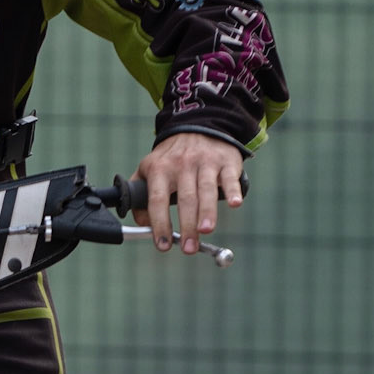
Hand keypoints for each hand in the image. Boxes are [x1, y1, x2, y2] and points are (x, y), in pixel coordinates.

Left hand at [132, 132, 244, 255]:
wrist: (198, 125)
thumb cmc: (171, 157)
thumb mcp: (149, 169)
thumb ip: (139, 197)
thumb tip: (142, 225)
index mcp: (160, 169)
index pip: (157, 200)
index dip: (160, 224)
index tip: (163, 245)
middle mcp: (182, 164)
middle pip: (184, 199)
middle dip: (186, 225)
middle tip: (188, 248)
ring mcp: (205, 162)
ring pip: (206, 190)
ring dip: (206, 212)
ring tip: (205, 231)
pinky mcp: (225, 161)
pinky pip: (229, 178)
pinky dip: (233, 191)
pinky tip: (234, 204)